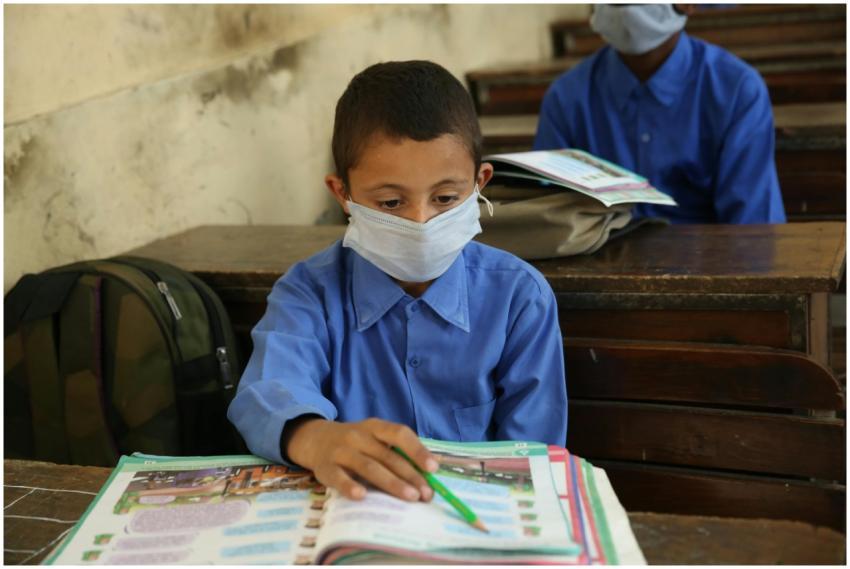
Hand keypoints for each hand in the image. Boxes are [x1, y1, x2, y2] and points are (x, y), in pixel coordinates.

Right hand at [284, 417, 438, 501]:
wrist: (315, 439)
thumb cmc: (355, 443)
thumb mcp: (374, 438)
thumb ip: (396, 451)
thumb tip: (430, 470)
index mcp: (375, 427)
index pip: (399, 434)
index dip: (417, 450)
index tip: (433, 468)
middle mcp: (358, 436)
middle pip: (388, 456)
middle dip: (410, 475)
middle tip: (426, 494)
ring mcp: (341, 451)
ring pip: (369, 467)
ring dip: (391, 482)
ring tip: (410, 497)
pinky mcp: (325, 467)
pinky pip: (338, 477)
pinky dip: (349, 485)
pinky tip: (362, 496)